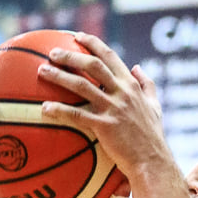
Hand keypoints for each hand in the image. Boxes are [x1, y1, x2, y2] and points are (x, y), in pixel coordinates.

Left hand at [36, 32, 165, 180]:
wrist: (153, 162)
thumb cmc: (152, 138)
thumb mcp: (155, 106)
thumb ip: (147, 85)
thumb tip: (137, 66)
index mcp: (131, 85)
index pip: (110, 56)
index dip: (92, 43)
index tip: (77, 36)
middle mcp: (121, 92)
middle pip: (92, 65)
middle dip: (71, 55)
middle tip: (53, 53)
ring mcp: (112, 108)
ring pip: (81, 85)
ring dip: (59, 76)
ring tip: (42, 71)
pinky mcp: (104, 126)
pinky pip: (77, 115)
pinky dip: (59, 110)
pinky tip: (44, 108)